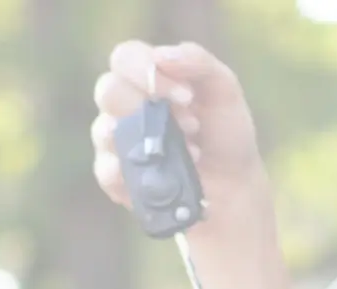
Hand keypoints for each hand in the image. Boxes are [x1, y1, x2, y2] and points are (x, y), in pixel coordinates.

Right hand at [90, 41, 268, 221]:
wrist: (232, 183)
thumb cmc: (224, 130)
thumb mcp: (224, 89)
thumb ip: (198, 61)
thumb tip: (160, 56)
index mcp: (146, 76)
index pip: (124, 58)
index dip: (147, 71)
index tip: (187, 96)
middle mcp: (123, 104)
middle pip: (107, 90)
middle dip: (150, 107)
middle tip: (191, 125)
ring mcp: (114, 141)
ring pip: (104, 130)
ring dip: (150, 142)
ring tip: (190, 154)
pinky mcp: (113, 177)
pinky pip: (106, 171)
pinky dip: (135, 173)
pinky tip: (163, 177)